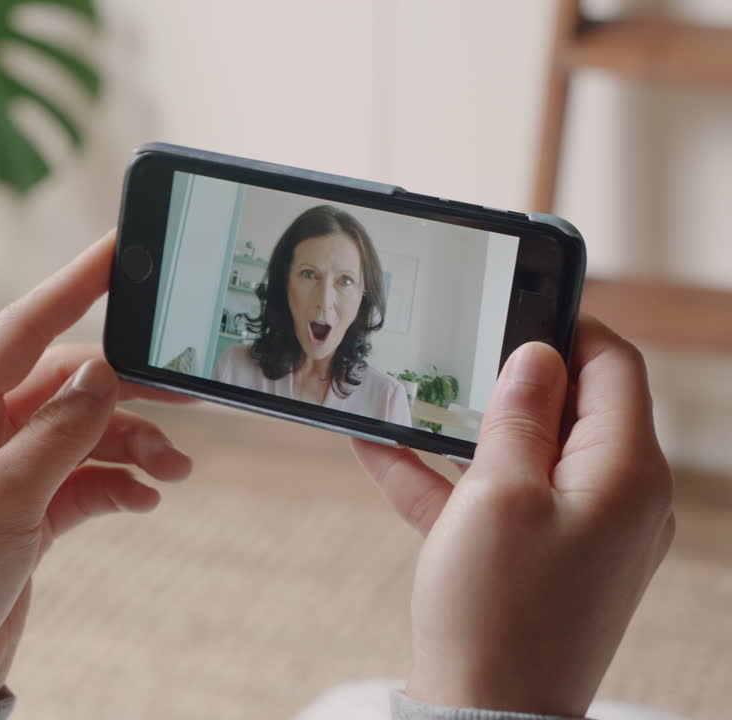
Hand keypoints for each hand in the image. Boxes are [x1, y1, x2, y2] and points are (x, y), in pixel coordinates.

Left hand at [0, 231, 192, 699]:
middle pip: (67, 381)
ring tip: (175, 469)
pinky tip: (144, 497)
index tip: (121, 248)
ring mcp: (2, 468)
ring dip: (133, 442)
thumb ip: (57, 433)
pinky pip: (86, 476)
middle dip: (128, 387)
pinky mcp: (25, 509)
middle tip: (189, 390)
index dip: (77, 283)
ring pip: (84, 429)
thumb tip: (104, 373)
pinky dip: (120, 482)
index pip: (24, 327)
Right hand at [353, 316, 674, 716]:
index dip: (566, 324)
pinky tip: (380, 449)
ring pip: (524, 452)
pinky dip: (448, 476)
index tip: (514, 300)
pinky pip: (495, 499)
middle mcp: (616, 498)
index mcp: (625, 473)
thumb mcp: (499, 495)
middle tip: (454, 345)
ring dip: (466, 426)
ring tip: (409, 393)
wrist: (484, 718)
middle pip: (569, 408)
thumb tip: (536, 355)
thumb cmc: (497, 612)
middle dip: (506, 376)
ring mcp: (578, 532)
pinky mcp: (539, 560)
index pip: (613, 366)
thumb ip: (518, 417)